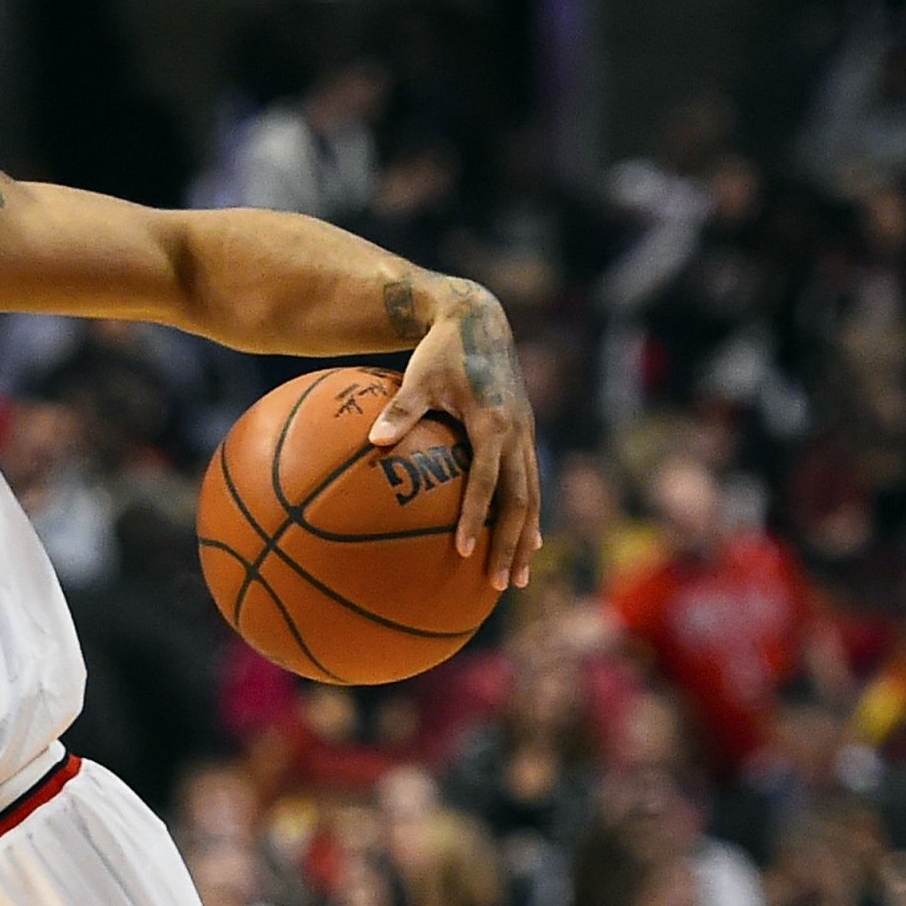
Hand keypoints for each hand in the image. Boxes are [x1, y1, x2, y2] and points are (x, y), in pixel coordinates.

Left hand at [369, 279, 539, 589]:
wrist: (479, 320)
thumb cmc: (440, 351)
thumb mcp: (418, 377)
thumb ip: (400, 411)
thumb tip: (373, 441)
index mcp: (493, 424)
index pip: (485, 482)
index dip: (476, 518)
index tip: (462, 551)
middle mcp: (517, 434)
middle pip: (521, 501)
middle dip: (512, 545)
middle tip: (500, 585)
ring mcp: (525, 435)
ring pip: (532, 497)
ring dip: (526, 539)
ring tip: (517, 578)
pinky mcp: (524, 434)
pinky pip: (530, 482)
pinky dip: (528, 514)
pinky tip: (525, 540)